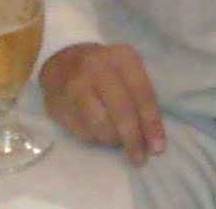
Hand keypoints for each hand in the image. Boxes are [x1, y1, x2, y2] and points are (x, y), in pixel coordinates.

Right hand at [39, 42, 164, 165]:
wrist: (63, 61)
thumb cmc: (108, 71)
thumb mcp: (129, 72)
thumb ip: (142, 99)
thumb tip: (152, 139)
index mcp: (122, 57)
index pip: (142, 93)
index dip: (151, 123)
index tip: (157, 148)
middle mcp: (97, 68)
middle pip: (120, 110)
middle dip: (132, 138)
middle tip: (139, 158)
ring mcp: (75, 86)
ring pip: (99, 124)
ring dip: (112, 139)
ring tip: (117, 139)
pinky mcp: (58, 105)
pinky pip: (82, 132)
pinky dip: (95, 138)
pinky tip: (98, 131)